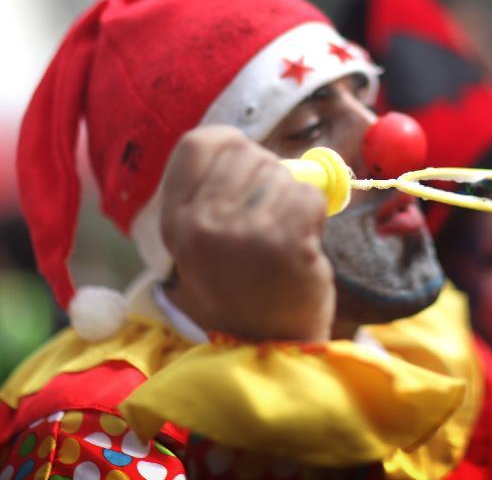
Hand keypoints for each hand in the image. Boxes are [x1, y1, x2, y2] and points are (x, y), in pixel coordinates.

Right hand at [160, 126, 333, 341]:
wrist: (268, 348)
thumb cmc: (243, 290)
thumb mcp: (202, 246)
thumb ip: (211, 198)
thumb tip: (247, 149)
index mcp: (175, 221)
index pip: (197, 144)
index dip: (230, 143)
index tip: (248, 160)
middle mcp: (202, 223)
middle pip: (248, 154)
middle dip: (270, 175)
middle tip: (274, 213)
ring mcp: (243, 233)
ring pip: (284, 174)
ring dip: (294, 199)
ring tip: (285, 236)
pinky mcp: (284, 242)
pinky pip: (309, 197)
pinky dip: (315, 214)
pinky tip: (303, 244)